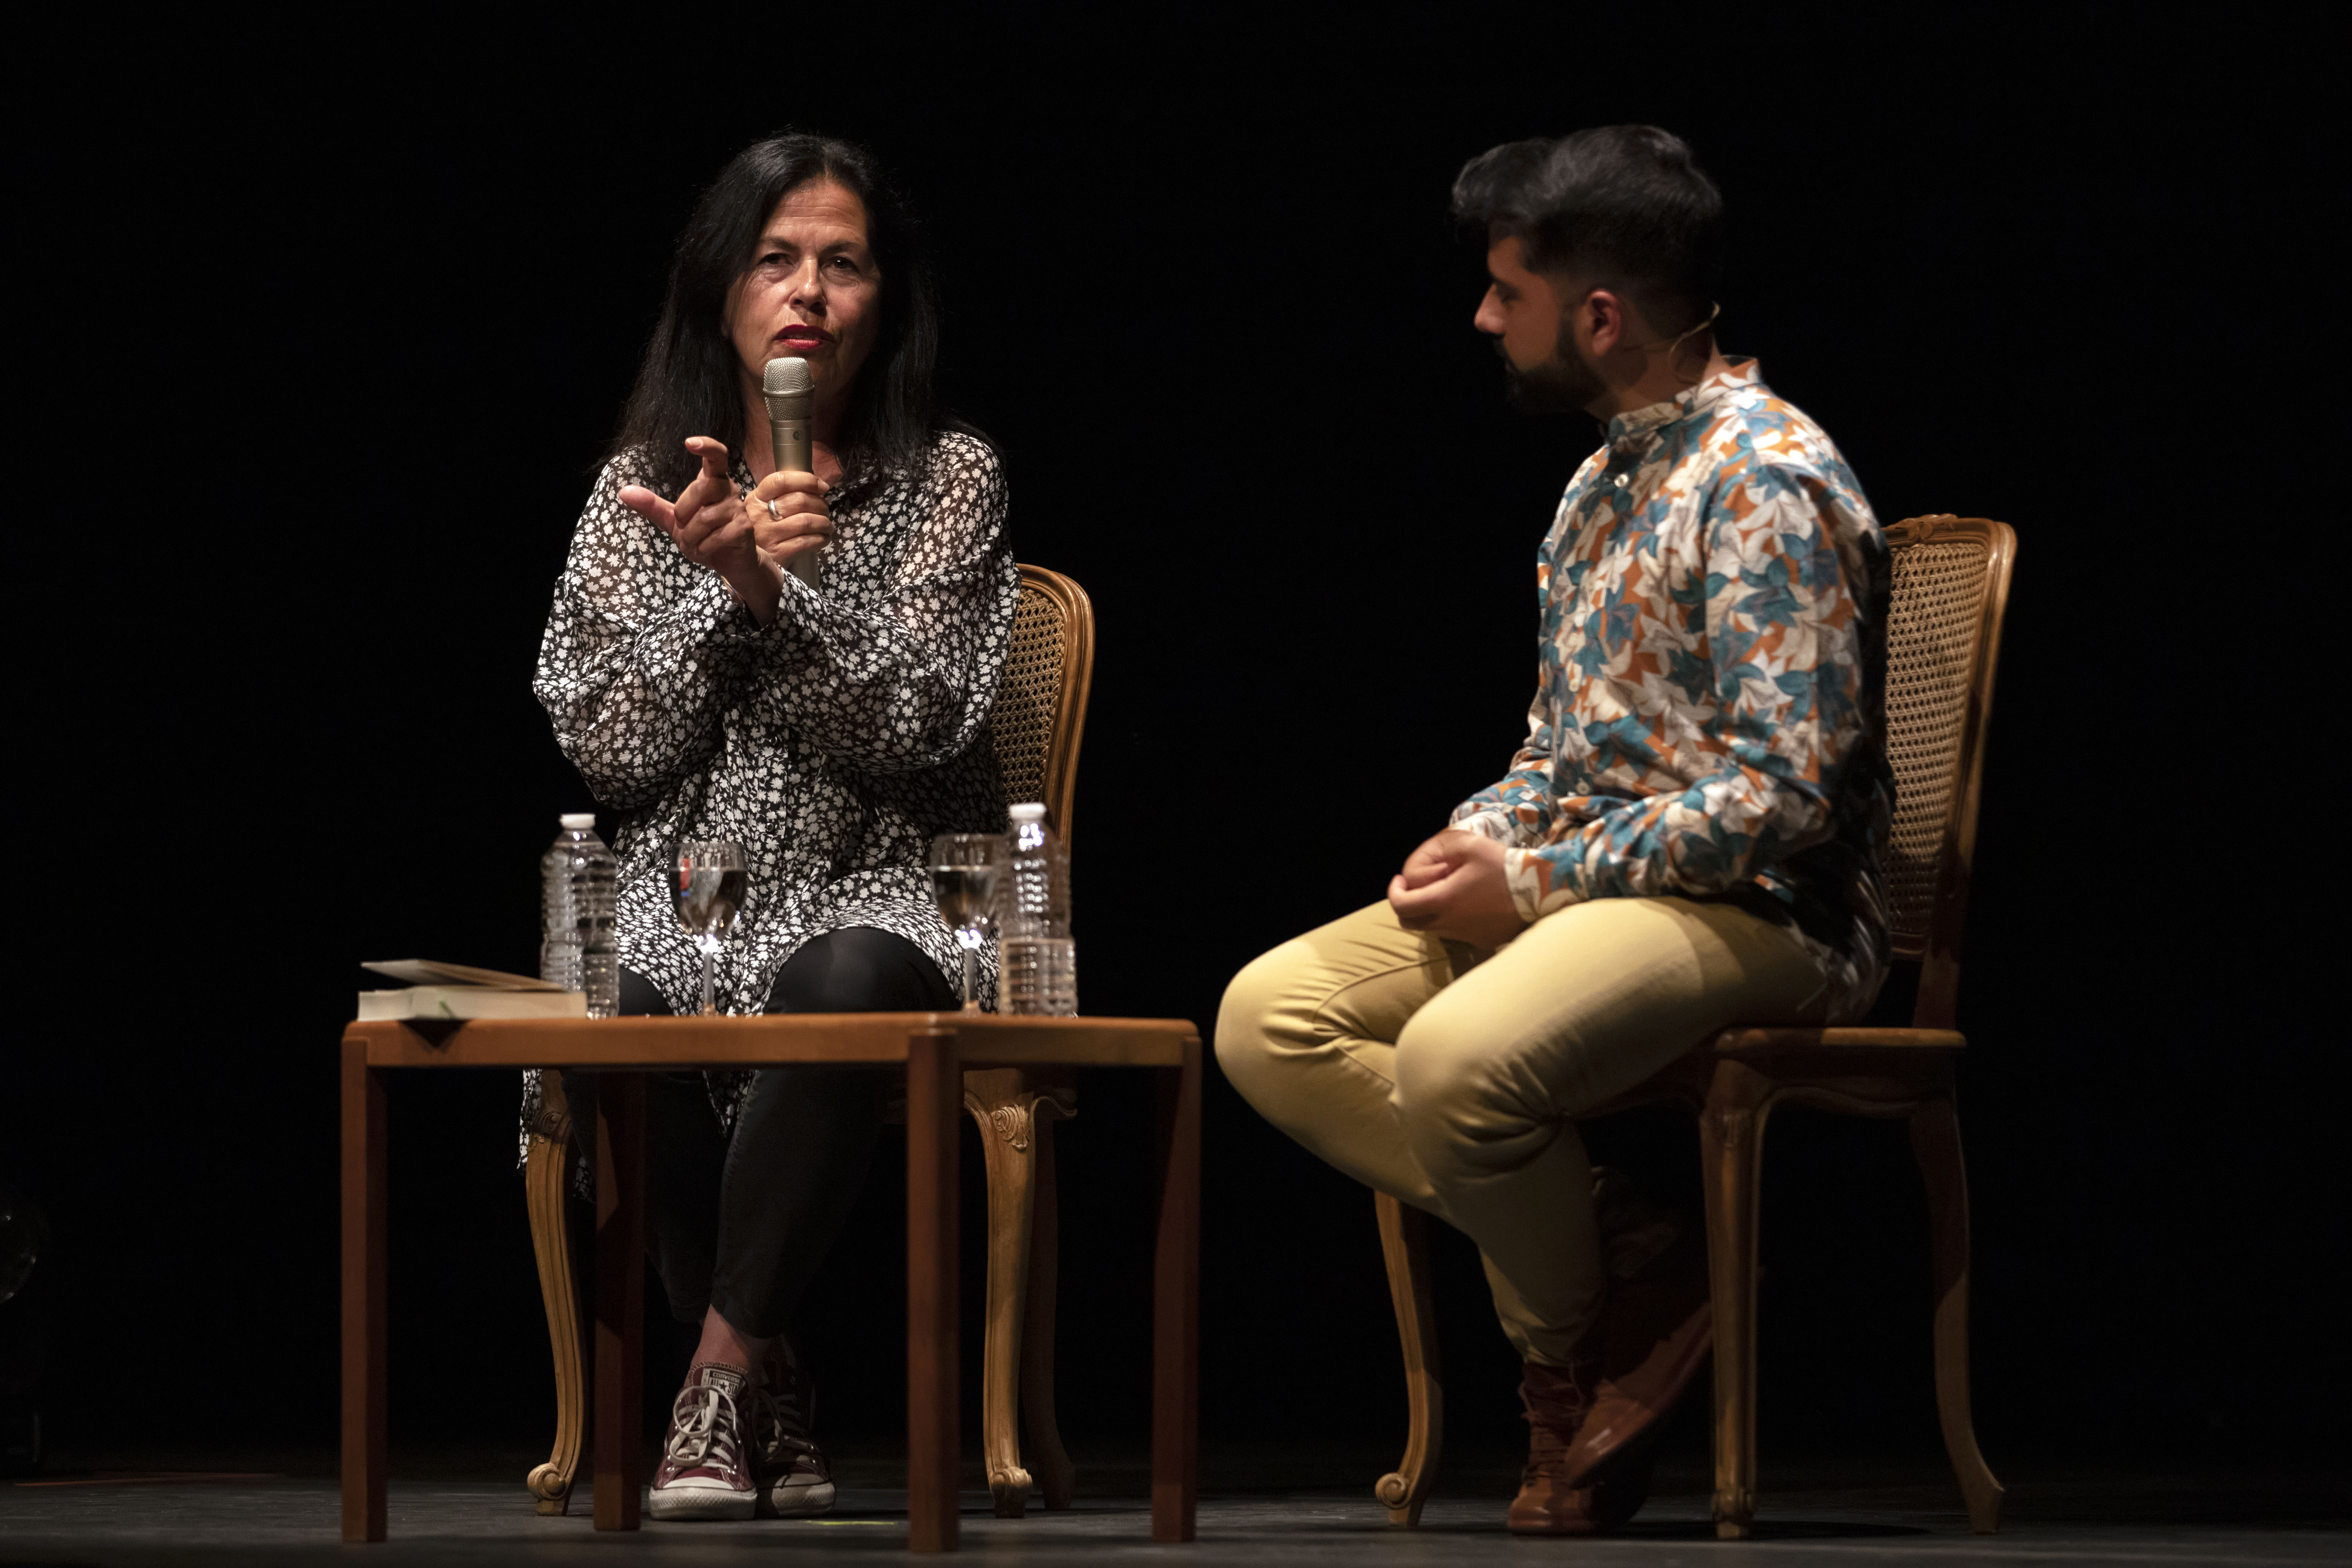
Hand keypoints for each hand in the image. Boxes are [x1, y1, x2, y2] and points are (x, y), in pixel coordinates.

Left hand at [616, 438, 779, 623]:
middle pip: (701, 488)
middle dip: (684, 513)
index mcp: (712, 480)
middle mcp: (728, 488)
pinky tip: (706, 550)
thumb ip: (652, 505)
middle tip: (684, 527)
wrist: (729, 560)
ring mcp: (738, 507)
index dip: (706, 446)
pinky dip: (704, 548)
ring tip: (695, 543)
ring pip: (706, 517)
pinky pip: (717, 536)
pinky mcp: (744, 527)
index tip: (689, 442)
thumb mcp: (673, 520)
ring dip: (692, 537)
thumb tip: (623, 492)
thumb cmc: (703, 534)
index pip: (716, 455)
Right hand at [746, 468, 833, 574]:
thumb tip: (816, 487)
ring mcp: (768, 535)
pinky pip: (807, 542)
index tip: (823, 487)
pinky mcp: (777, 553)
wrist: (747, 562)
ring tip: (826, 526)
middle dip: (820, 504)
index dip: (806, 480)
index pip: (781, 480)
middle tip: (825, 511)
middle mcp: (759, 515)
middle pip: (799, 500)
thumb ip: (780, 495)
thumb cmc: (761, 530)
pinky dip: (821, 539)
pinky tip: (823, 538)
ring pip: (806, 521)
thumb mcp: (761, 509)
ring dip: (824, 522)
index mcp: (755, 499)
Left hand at [1387, 830, 1525, 947]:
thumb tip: (1431, 863)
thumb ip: (1442, 848)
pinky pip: (1458, 934)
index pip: (1401, 906)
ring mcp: (1467, 936)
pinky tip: (1470, 905)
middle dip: (1408, 905)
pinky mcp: (1483, 941)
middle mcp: (1450, 924)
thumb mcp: (1470, 845)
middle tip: (1419, 888)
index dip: (1394, 893)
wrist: (1540, 889)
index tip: (1400, 881)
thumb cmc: (1503, 866)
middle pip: (1412, 923)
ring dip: (1433, 912)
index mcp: (1443, 901)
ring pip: (1435, 929)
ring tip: (1449, 892)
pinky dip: (1455, 921)